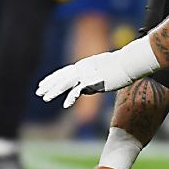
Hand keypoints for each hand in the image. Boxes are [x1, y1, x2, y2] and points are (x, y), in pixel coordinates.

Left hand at [37, 38, 158, 107]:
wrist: (130, 63)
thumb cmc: (121, 68)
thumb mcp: (103, 74)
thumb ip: (91, 81)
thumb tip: (84, 90)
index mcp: (84, 65)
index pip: (65, 72)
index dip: (53, 78)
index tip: (43, 84)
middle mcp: (83, 67)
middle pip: (62, 76)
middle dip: (49, 84)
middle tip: (38, 91)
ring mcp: (87, 73)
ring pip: (66, 82)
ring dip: (54, 90)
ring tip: (45, 98)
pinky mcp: (94, 80)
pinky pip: (79, 90)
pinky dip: (71, 97)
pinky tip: (65, 105)